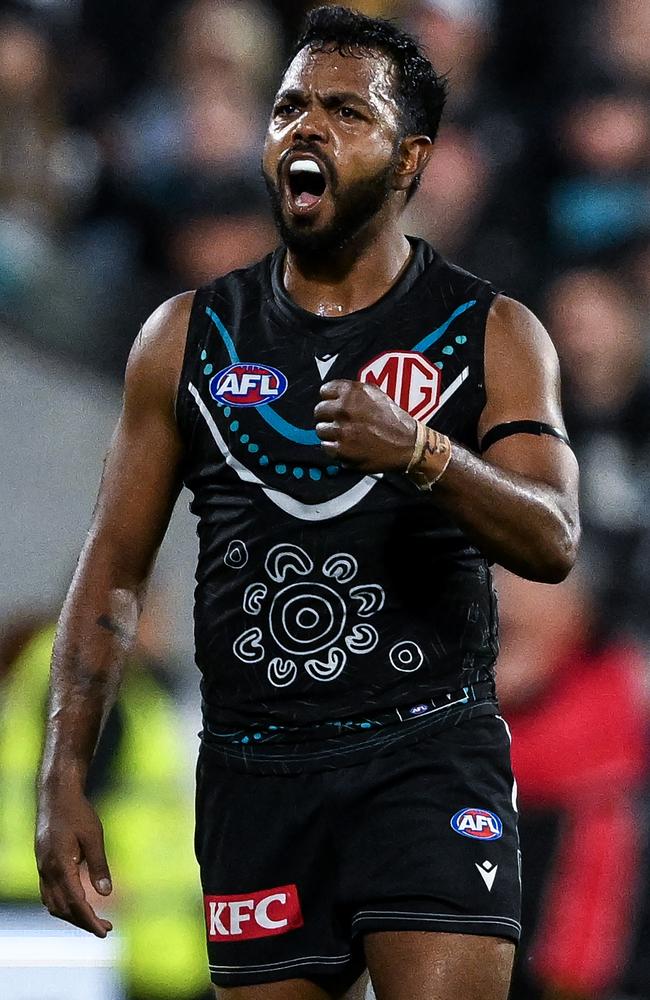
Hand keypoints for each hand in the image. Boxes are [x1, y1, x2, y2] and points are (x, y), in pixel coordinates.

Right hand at [35, 786, 112, 936]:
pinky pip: (49, 894)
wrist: (56, 795)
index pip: (75, 903)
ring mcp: (42, 868)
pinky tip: (77, 903)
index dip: (90, 920)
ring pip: (53, 904)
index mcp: (60, 865)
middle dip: (83, 922)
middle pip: (63, 908)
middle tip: (105, 928)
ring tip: (93, 919)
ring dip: (72, 916)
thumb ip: (99, 865)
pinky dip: (62, 904)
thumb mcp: (94, 836)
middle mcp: (47, 871)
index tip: (104, 931)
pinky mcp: (43, 864)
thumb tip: (106, 893)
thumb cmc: (77, 812)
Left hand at [314, 379, 416, 472]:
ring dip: (330, 433)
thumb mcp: (377, 394)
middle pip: (319, 411)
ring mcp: (341, 430)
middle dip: (327, 417)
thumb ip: (354, 392)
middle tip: (338, 423)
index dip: (329, 399)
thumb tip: (336, 392)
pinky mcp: (341, 449)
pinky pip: (326, 447)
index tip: (333, 406)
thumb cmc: (394, 420)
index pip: (324, 391)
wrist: (408, 445)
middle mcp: (344, 408)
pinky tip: (346, 446)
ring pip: (320, 430)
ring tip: (344, 436)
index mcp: (352, 392)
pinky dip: (334, 448)